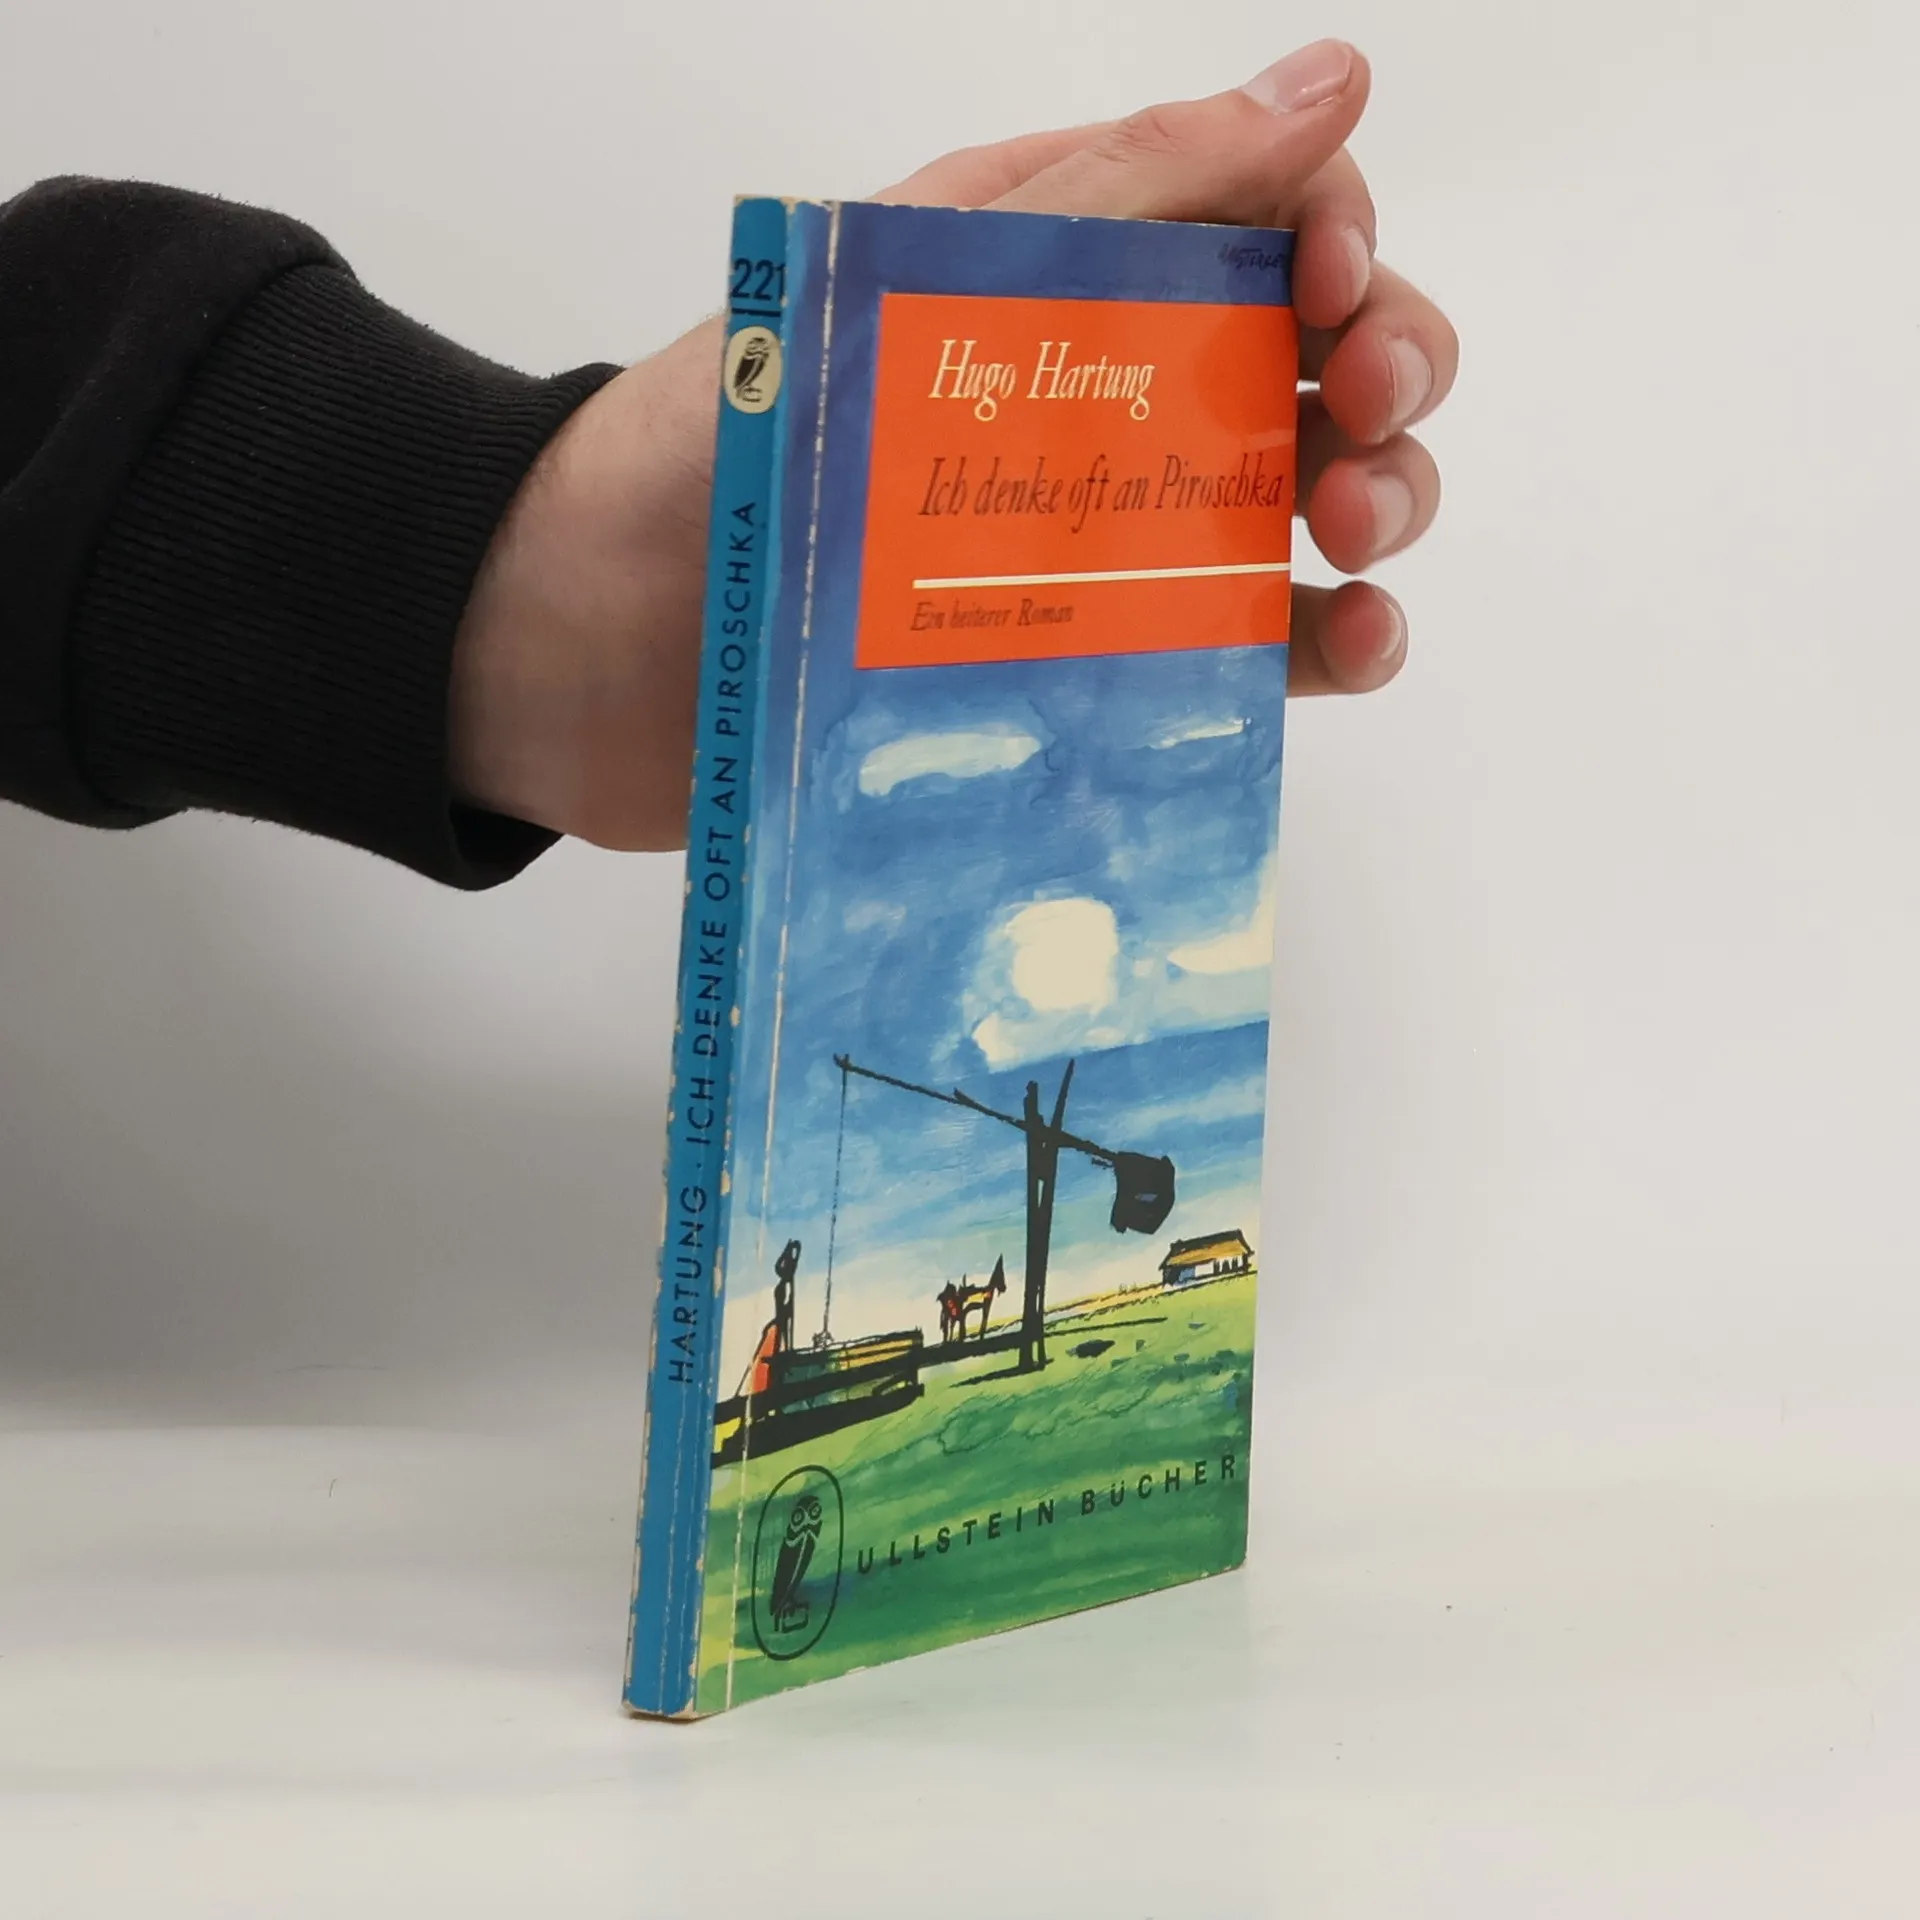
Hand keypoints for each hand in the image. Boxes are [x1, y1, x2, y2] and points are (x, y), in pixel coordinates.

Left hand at [450, 40, 1458, 850]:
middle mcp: (1103, 391)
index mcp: (1069, 264)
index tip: (1332, 296)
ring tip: (1356, 538)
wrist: (597, 638)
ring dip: (1378, 503)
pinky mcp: (1085, 657)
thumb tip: (1332, 80)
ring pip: (1298, 500)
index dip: (1342, 239)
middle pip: (1311, 358)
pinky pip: (1238, 644)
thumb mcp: (935, 274)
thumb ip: (1136, 183)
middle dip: (1387, 373)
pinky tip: (1348, 643)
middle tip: (1369, 420)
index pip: (1269, 212)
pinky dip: (1321, 642)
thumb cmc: (735, 439)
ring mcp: (1100, 533)